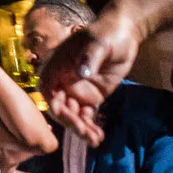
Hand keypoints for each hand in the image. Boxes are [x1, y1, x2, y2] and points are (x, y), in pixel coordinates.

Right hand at [39, 5, 145, 145]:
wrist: (124, 33)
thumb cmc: (107, 32)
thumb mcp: (98, 42)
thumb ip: (89, 58)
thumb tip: (81, 73)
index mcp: (58, 65)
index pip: (47, 87)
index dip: (51, 101)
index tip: (61, 111)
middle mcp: (64, 81)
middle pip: (60, 106)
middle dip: (70, 120)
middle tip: (84, 131)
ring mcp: (77, 91)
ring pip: (73, 114)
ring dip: (81, 128)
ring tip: (94, 139)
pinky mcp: (92, 97)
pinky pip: (88, 115)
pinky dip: (91, 127)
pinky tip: (98, 138)